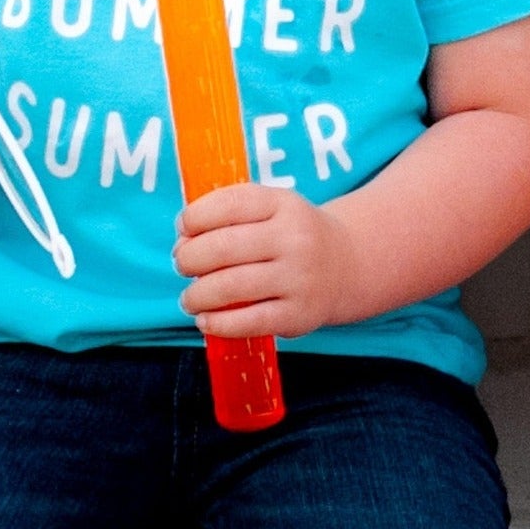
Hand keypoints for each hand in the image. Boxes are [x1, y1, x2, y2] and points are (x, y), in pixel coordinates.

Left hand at [174, 184, 364, 340]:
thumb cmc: (289, 238)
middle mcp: (294, 238)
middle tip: (183, 265)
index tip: (184, 228)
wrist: (347, 266)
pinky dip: (217, 323)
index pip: (229, 204)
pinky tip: (205, 320)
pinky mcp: (298, 314)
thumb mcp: (270, 211)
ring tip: (190, 298)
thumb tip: (182, 244)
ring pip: (229, 286)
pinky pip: (248, 322)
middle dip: (189, 259)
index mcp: (283, 204)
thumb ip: (226, 217)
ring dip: (196, 295)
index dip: (194, 217)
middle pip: (222, 248)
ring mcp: (299, 277)